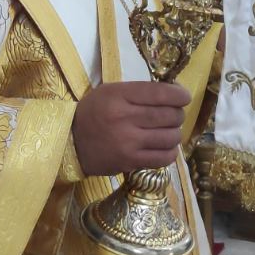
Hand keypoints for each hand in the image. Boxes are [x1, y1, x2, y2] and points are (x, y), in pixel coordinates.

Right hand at [71, 80, 189, 175]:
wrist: (70, 142)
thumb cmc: (93, 112)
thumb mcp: (110, 92)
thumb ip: (139, 92)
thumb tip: (173, 95)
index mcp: (119, 96)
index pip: (160, 93)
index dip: (179, 95)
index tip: (184, 97)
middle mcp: (125, 118)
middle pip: (169, 115)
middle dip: (178, 114)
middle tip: (174, 115)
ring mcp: (128, 142)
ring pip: (170, 137)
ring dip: (175, 133)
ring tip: (169, 131)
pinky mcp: (130, 162)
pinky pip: (164, 158)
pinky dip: (170, 151)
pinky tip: (164, 146)